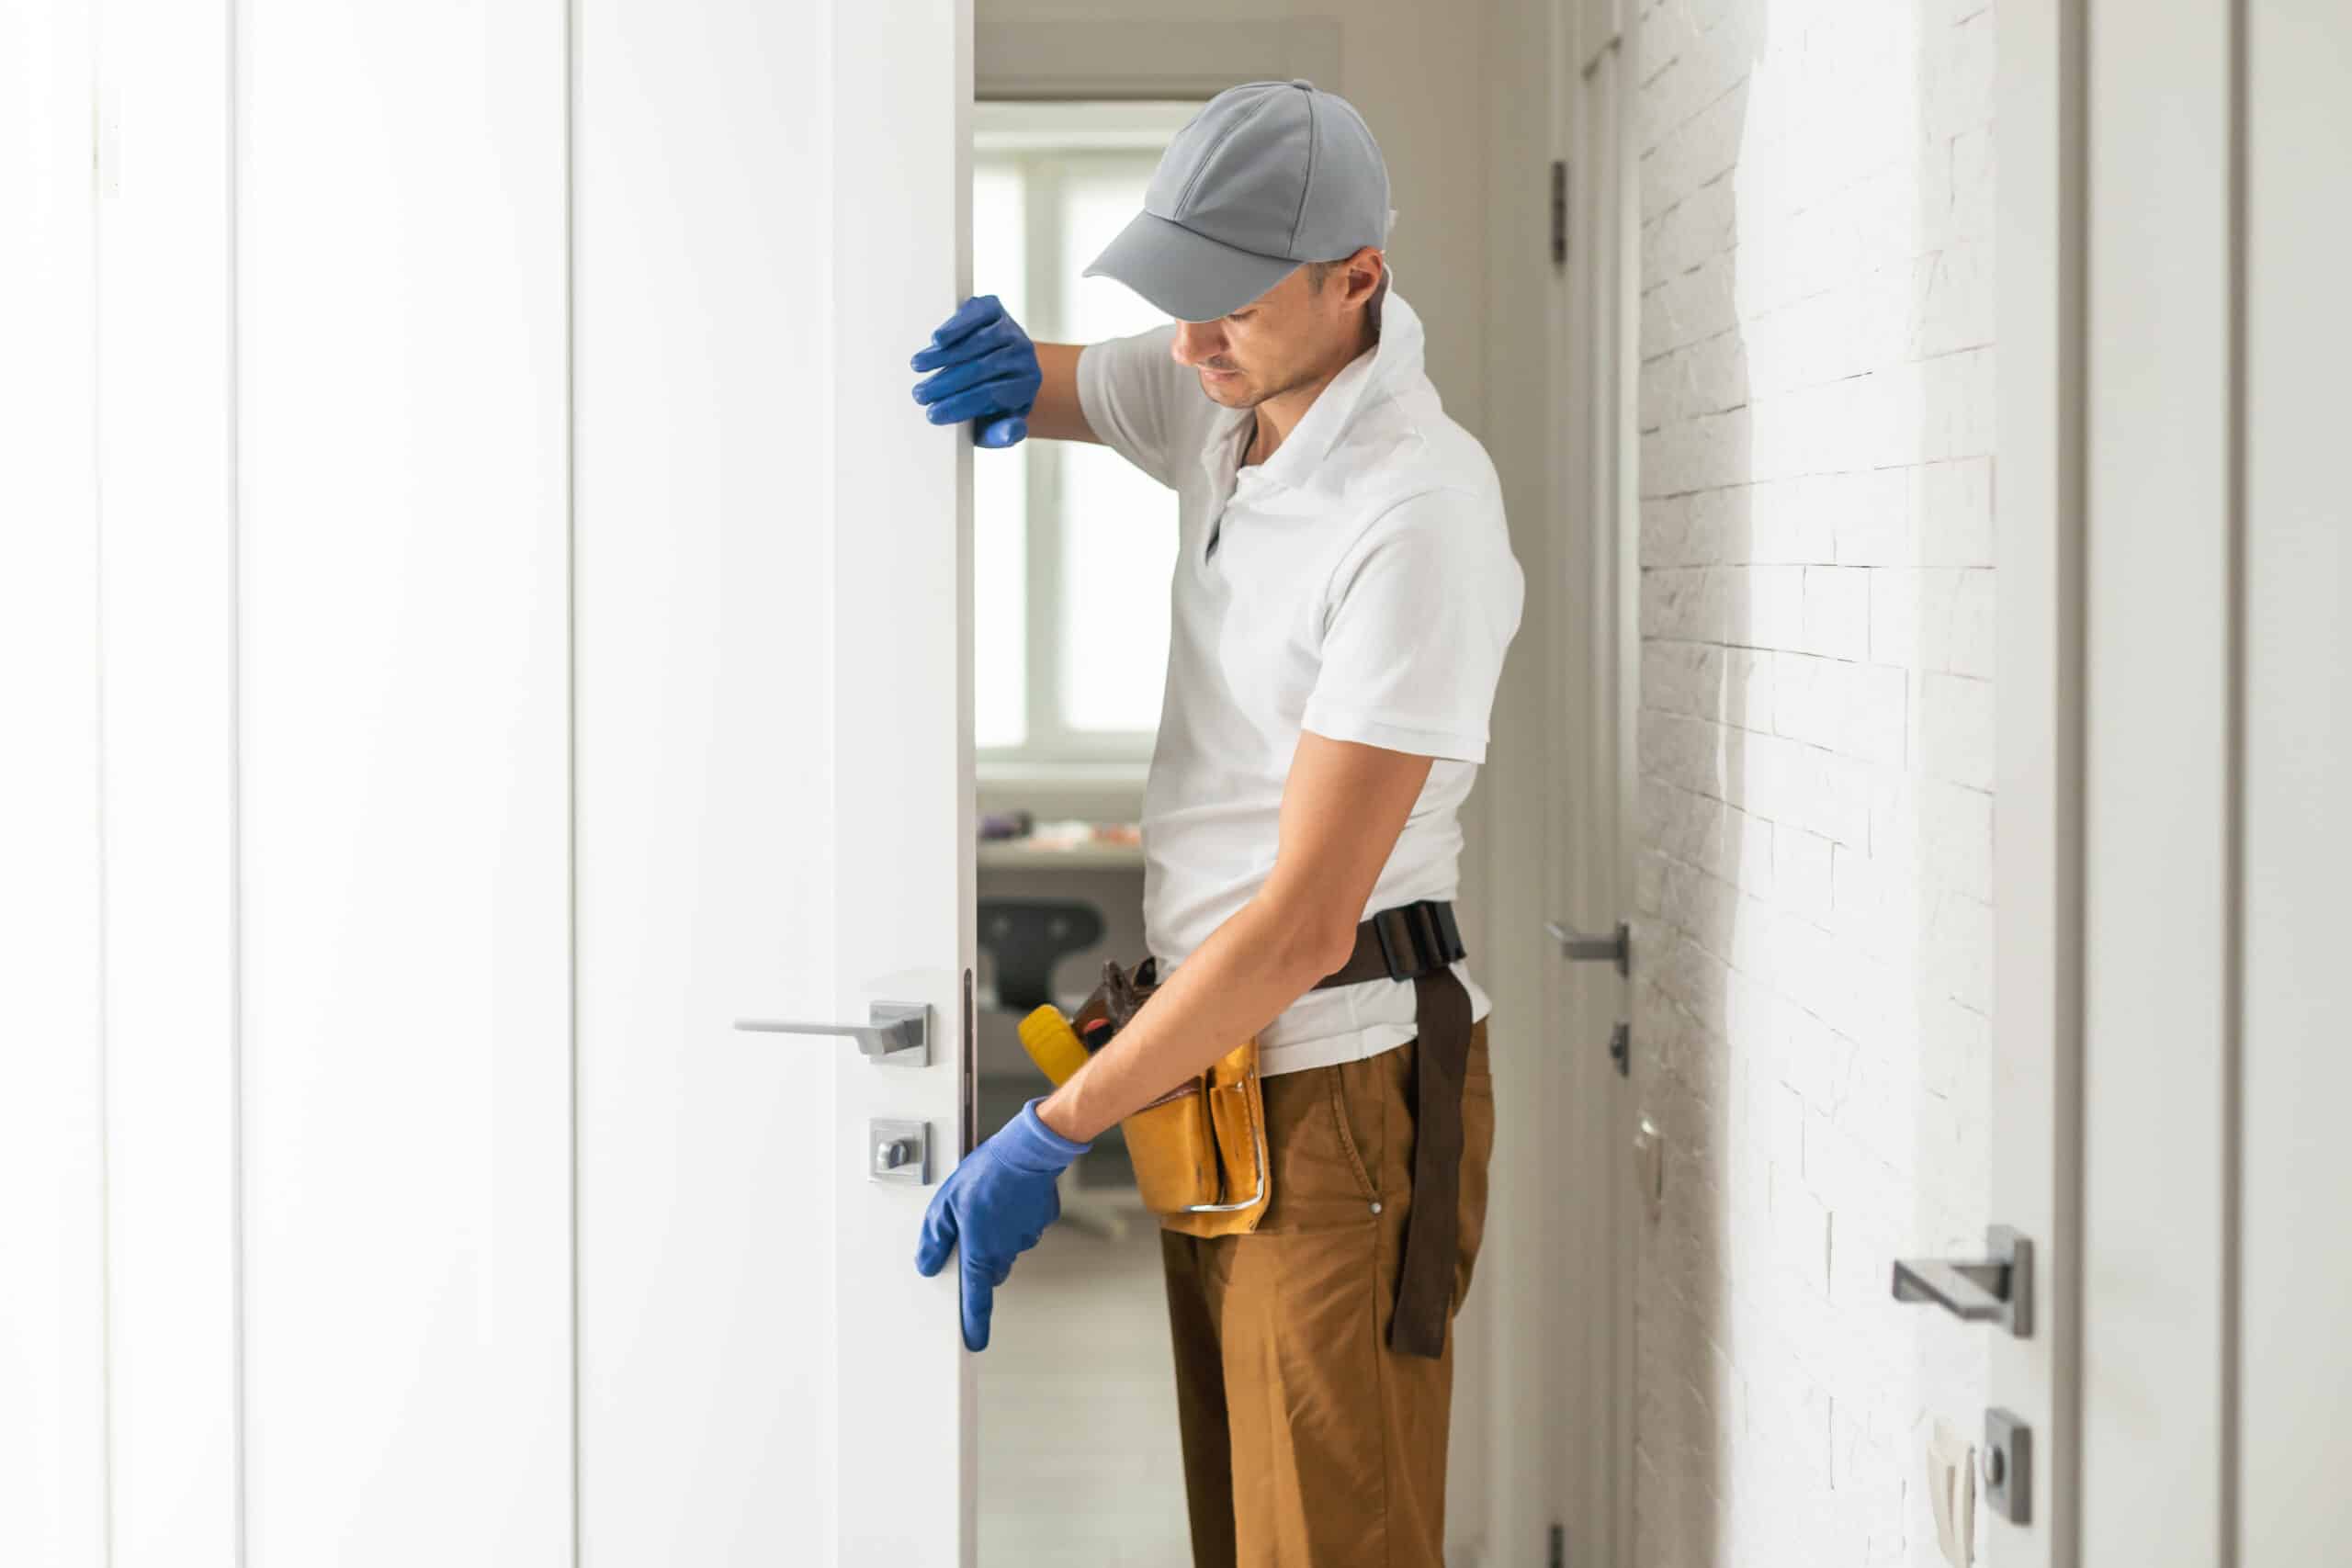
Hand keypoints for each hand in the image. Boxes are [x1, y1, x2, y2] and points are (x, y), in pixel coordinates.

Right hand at [910, 295, 1041, 448]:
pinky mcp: (994, 308)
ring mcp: (1010, 328)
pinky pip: (977, 314)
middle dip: (947, 382)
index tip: (933, 415)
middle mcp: (1024, 354)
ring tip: (918, 366)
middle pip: (983, 368)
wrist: (996, 366)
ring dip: (945, 355)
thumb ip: (1002, 434)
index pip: (992, 395)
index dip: (960, 405)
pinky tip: (937, 339)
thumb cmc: (992, 402)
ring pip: (978, 341)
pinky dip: (956, 326)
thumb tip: (1011, 432)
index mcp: (1026, 384)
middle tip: (919, 394)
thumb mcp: (997, 425)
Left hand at [914, 1098, 1088, 1350]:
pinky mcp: (1039, 1222)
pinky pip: (1023, 1228)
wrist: (1028, 1151)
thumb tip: (927, 1264)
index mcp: (980, 1253)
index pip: (975, 1301)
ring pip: (1006, 1247)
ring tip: (988, 1202)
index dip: (974, 1324)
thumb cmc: (986, 1175)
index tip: (974, 1342)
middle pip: (990, 1271)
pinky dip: (1014, 1218)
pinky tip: (1007, 1196)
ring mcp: (1025, 1238)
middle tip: (970, 1229)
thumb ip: (935, 1239)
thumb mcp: (945, 1205)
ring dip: (996, 1234)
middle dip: (980, 1259)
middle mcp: (1005, 1252)